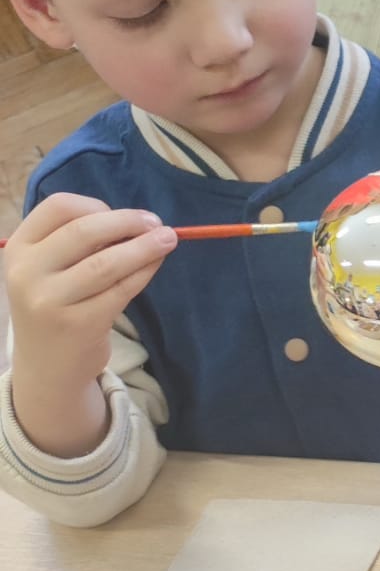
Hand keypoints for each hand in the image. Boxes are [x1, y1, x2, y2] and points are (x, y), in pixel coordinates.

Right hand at [3, 193, 176, 456]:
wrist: (47, 364)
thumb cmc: (56, 304)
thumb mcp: (50, 269)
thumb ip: (79, 243)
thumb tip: (137, 221)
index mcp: (19, 248)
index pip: (58, 208)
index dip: (96, 205)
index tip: (123, 215)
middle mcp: (27, 272)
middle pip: (84, 231)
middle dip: (127, 222)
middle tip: (157, 223)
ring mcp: (51, 300)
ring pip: (107, 262)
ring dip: (144, 247)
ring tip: (169, 238)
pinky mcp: (80, 324)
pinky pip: (121, 289)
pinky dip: (144, 272)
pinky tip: (156, 263)